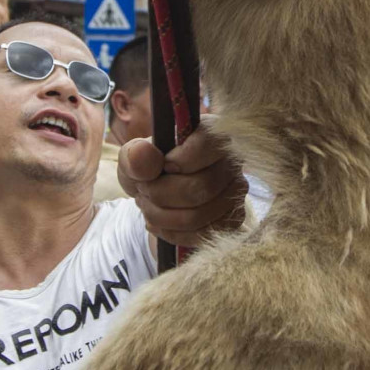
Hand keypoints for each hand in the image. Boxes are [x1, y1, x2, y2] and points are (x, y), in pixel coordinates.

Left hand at [122, 129, 247, 248]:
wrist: (158, 195)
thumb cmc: (149, 170)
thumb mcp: (133, 159)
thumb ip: (135, 154)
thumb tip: (145, 153)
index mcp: (213, 134)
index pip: (209, 144)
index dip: (180, 160)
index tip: (163, 166)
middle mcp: (232, 161)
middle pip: (200, 188)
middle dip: (160, 194)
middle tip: (144, 190)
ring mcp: (236, 192)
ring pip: (197, 216)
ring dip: (161, 216)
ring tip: (148, 206)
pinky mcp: (233, 220)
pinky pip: (202, 235)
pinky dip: (172, 233)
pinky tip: (159, 222)